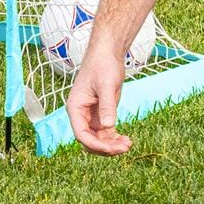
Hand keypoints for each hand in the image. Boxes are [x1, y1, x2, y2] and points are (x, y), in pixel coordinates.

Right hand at [68, 39, 131, 154]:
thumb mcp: (106, 85)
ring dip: (111, 145)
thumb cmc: (103, 66)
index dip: (96, 145)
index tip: (112, 148)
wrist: (107, 55)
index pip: (81, 134)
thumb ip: (106, 106)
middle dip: (105, 148)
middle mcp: (81, 115)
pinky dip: (114, 139)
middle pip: (89, 141)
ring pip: (98, 139)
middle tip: (124, 147)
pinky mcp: (102, 114)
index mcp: (76, 108)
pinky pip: (106, 133)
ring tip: (128, 144)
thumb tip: (108, 126)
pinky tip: (127, 140)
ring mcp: (91, 116)